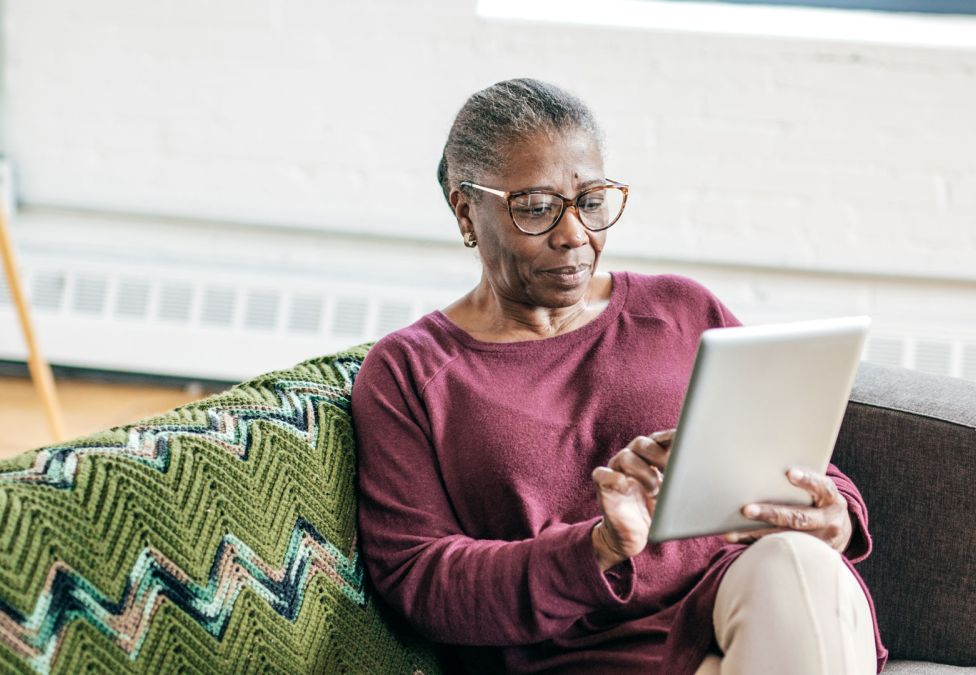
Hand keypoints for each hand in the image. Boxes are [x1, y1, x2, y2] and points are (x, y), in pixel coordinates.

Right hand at [591, 429, 674, 570]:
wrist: (634, 537)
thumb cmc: (659, 514)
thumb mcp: (677, 497)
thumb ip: (688, 483)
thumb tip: (717, 477)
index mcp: (652, 457)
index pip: (662, 440)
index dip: (673, 438)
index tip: (687, 440)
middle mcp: (633, 458)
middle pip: (642, 443)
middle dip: (658, 454)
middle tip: (672, 467)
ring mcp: (616, 470)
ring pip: (625, 457)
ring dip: (643, 471)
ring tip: (654, 489)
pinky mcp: (603, 485)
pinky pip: (603, 474)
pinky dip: (615, 478)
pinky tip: (627, 486)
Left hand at [724, 467, 852, 552]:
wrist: (841, 531)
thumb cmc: (821, 502)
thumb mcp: (821, 490)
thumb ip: (805, 482)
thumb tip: (768, 466)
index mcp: (832, 499)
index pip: (822, 487)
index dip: (807, 480)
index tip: (789, 473)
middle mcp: (829, 522)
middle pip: (799, 518)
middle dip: (771, 514)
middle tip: (746, 510)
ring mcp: (820, 542)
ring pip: (786, 539)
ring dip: (756, 535)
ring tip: (732, 533)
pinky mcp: (808, 556)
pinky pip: (781, 552)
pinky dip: (758, 546)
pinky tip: (738, 542)